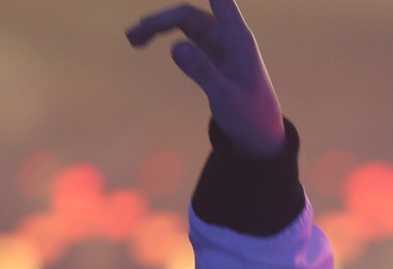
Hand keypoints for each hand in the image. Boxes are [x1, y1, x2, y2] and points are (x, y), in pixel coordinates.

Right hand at [126, 2, 285, 155]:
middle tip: (132, 37)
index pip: (220, 0)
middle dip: (161, 20)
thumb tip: (174, 45)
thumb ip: (203, 72)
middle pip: (189, 14)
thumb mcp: (225, 99)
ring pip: (183, 21)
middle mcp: (226, 34)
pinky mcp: (209, 51)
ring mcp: (217, 41)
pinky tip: (143, 40)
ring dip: (158, 25)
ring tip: (132, 38)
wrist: (259, 131)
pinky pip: (183, 33)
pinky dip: (163, 34)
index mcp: (238, 38)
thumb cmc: (249, 115)